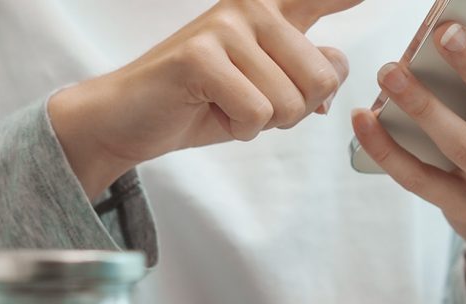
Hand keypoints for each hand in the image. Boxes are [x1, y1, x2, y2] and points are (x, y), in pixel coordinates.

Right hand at [50, 0, 362, 198]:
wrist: (130, 118)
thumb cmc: (202, 102)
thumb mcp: (267, 89)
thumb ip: (306, 74)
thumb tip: (335, 68)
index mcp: (272, 9)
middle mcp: (252, 6)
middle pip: (321, 77)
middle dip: (293, 111)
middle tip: (250, 104)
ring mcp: (225, 26)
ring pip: (289, 102)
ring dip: (261, 123)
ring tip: (226, 105)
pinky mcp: (200, 55)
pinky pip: (257, 113)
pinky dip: (238, 129)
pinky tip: (210, 111)